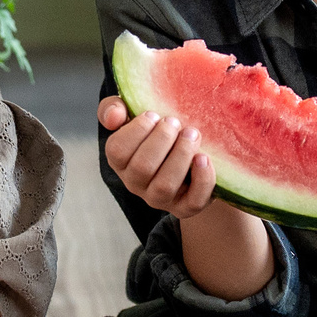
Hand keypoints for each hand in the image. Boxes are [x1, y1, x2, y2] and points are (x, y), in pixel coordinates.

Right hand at [97, 94, 217, 220]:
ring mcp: (160, 199)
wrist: (187, 155)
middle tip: (175, 122)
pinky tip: (203, 157)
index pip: (117, 151)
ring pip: (165, 186)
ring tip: (192, 133)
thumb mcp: (132, 115)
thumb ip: (114, 108)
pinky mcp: (185, 207)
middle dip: (162, 139)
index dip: (136, 130)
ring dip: (181, 155)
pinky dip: (201, 180)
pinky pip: (193, 202)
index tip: (154, 115)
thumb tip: (114, 117)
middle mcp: (136, 184)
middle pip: (142, 167)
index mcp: (121, 162)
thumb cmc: (156, 132)